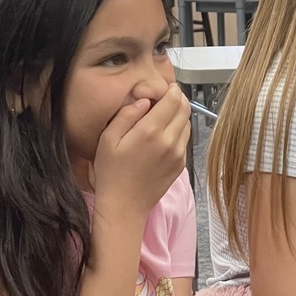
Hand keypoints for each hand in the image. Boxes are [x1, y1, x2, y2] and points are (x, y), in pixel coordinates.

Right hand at [91, 84, 190, 218]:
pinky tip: (164, 134)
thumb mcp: (108, 139)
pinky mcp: (181, 164)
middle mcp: (170, 140)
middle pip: (185, 108)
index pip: (173, 99)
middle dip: (178, 98)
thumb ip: (126, 115)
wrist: (124, 206)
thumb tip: (144, 100)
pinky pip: (185, 139)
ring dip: (180, 114)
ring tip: (164, 115)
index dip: (171, 90)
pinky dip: (179, 130)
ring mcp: (178, 153)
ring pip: (188, 122)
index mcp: (151, 131)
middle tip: (166, 98)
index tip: (164, 88)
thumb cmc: (111, 173)